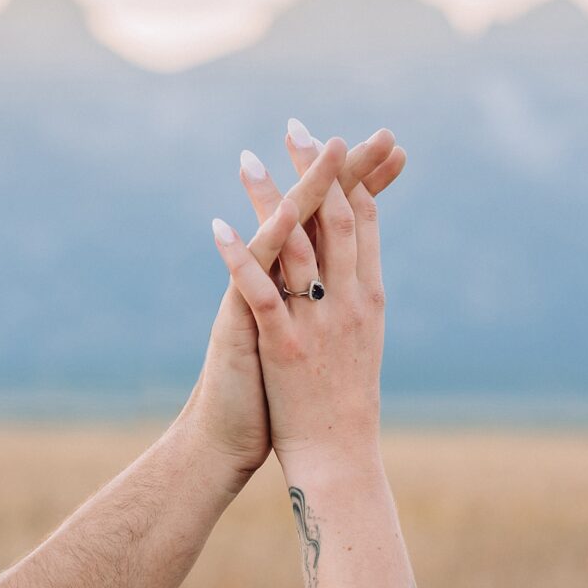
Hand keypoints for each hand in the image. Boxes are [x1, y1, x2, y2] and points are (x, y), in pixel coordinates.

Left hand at [212, 120, 405, 476]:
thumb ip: (354, 300)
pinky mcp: (284, 346)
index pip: (364, 222)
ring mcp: (319, 323)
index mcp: (371, 299)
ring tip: (245, 158)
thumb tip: (350, 266)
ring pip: (295, 244)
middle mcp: (350, 303)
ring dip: (269, 197)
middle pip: (334, 218)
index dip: (351, 176)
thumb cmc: (348, 403)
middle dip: (316, 169)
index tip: (333, 142)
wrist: (341, 461)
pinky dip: (238, 256)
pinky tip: (216, 225)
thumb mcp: (362, 343)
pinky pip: (261, 291)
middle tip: (294, 126)